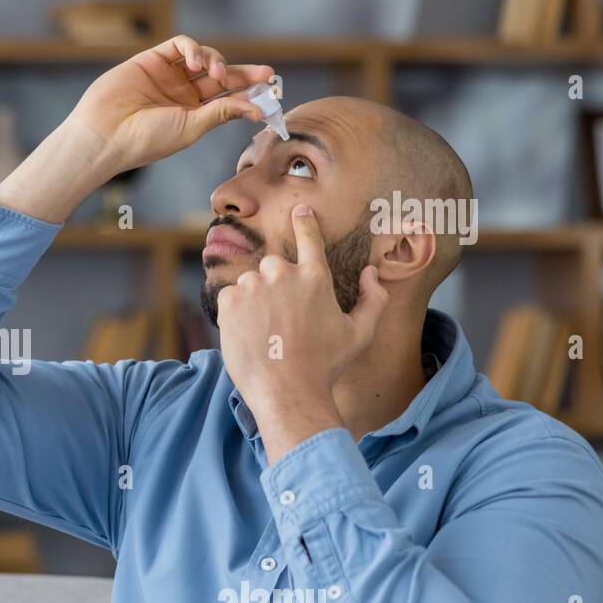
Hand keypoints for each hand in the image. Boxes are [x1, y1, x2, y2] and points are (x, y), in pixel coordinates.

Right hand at [68, 34, 275, 174]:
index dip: (249, 93)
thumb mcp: (191, 128)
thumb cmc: (146, 139)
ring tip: (217, 75)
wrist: (106, 133)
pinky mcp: (152, 59)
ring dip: (217, 62)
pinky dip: (194, 49)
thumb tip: (254, 107)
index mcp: (191, 116)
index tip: (271, 91)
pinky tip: (195, 63)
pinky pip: (181, 45)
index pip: (226, 100)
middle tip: (266, 73)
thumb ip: (221, 112)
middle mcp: (181, 95)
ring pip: (204, 58)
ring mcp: (167, 76)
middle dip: (244, 74)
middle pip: (220, 77)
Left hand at [216, 204, 389, 462]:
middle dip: (275, 285)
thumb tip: (371, 273)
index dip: (304, 222)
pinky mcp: (229, 302)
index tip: (300, 210)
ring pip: (249, 283)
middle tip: (281, 319)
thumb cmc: (326, 366)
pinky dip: (234, 312)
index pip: (309, 237)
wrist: (288, 392)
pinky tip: (248, 335)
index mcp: (316, 276)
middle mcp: (283, 274)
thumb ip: (374, 299)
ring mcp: (254, 286)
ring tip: (265, 333)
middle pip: (273, 266)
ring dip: (254, 300)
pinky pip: (228, 298)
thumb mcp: (361, 334)